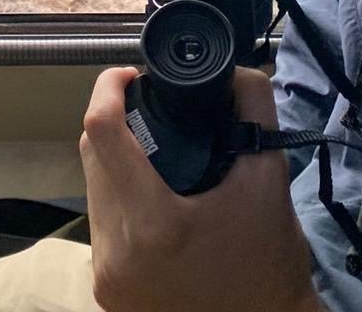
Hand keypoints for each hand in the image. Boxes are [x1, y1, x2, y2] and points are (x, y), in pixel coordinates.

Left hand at [80, 65, 324, 311]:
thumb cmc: (269, 266)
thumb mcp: (269, 179)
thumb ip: (253, 110)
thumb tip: (233, 72)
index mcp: (152, 223)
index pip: (102, 131)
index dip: (109, 87)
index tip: (132, 76)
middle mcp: (116, 252)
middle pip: (92, 157)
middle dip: (116, 124)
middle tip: (150, 112)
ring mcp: (107, 277)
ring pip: (92, 191)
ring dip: (116, 165)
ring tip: (157, 157)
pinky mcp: (107, 294)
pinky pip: (101, 227)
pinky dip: (120, 203)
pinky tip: (155, 200)